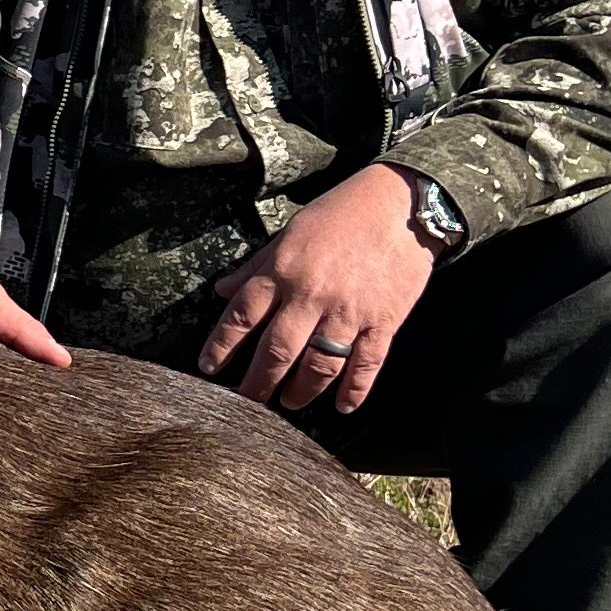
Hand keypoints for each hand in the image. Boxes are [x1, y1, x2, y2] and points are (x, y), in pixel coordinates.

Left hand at [203, 165, 434, 414]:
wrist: (401, 204)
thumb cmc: (341, 213)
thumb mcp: (289, 232)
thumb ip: (256, 266)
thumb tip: (222, 290)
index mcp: (282, 271)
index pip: (241, 316)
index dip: (221, 346)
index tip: (209, 367)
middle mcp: (311, 295)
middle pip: (276, 351)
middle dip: (257, 382)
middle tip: (247, 402)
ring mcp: (348, 312)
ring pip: (319, 366)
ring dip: (301, 391)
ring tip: (290, 402)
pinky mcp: (383, 321)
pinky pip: (366, 365)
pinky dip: (354, 390)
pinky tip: (343, 406)